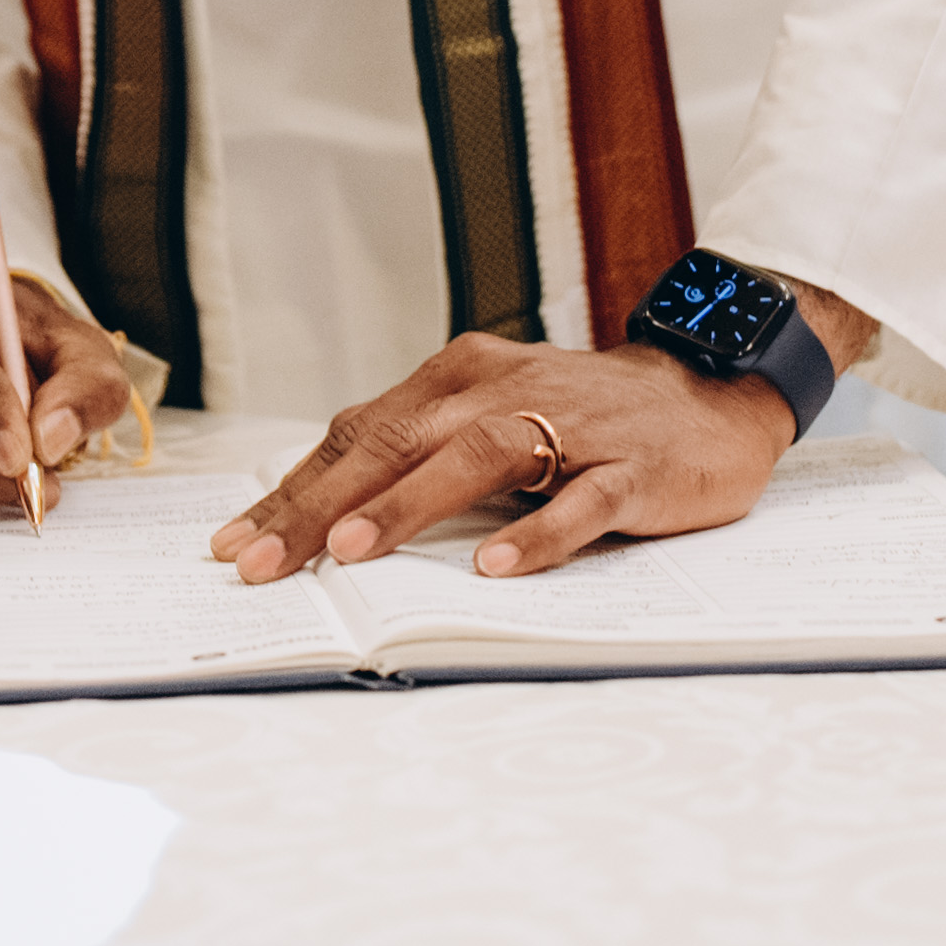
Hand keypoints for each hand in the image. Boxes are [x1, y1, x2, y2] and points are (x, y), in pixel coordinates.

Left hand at [208, 331, 789, 585]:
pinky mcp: (633, 468)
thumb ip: (422, 453)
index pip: (359, 432)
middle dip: (322, 504)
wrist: (711, 392)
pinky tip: (496, 569)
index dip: (295, 487)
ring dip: (409, 505)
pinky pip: (580, 502)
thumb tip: (326, 514)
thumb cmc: (585, 419)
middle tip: (261, 560)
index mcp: (461, 377)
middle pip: (398, 441)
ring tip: (353, 552)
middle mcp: (505, 389)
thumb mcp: (493, 419)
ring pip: (477, 459)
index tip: (234, 541)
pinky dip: (537, 534)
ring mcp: (572, 426)